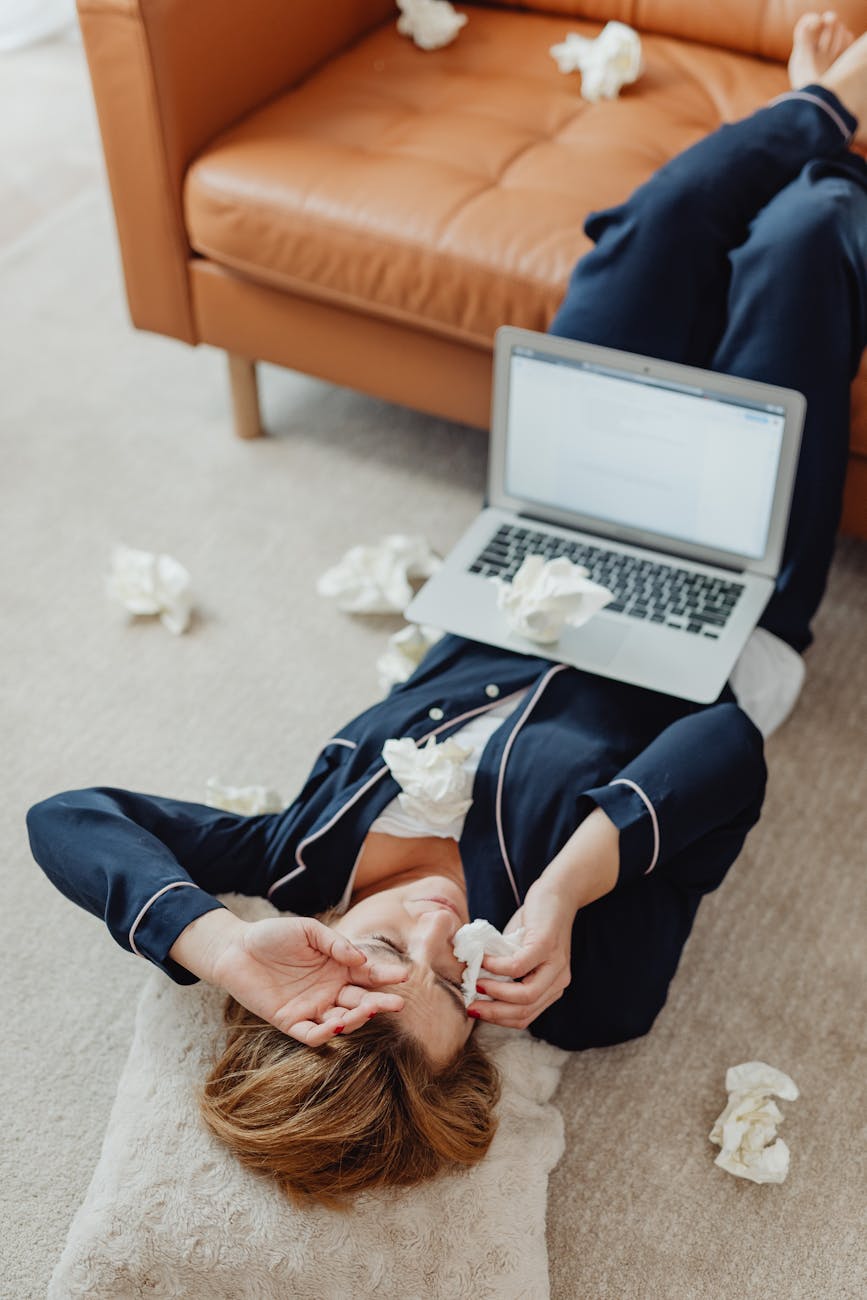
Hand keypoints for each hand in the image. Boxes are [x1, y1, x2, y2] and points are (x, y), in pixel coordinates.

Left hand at [210, 915, 408, 1045]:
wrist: (235, 948)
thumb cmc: (273, 935)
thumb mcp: (308, 930)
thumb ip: (335, 943)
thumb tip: (361, 960)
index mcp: (337, 967)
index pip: (367, 974)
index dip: (385, 975)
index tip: (403, 976)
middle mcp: (329, 990)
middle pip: (361, 1000)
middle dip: (380, 1003)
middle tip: (397, 1003)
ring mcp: (311, 1007)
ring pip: (342, 1020)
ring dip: (357, 1018)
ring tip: (368, 1010)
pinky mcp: (290, 1021)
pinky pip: (311, 1034)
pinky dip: (325, 1033)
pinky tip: (336, 1024)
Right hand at [466, 881, 573, 1029]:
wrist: (557, 893)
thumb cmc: (532, 925)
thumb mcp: (517, 954)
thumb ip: (503, 973)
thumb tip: (474, 988)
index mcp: (551, 988)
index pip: (523, 1017)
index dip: (496, 1019)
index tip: (473, 1011)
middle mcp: (557, 981)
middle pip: (524, 1012)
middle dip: (493, 1013)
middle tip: (470, 1005)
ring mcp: (555, 964)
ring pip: (526, 995)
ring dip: (496, 993)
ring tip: (476, 983)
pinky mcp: (546, 945)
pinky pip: (519, 966)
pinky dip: (497, 967)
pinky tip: (484, 960)